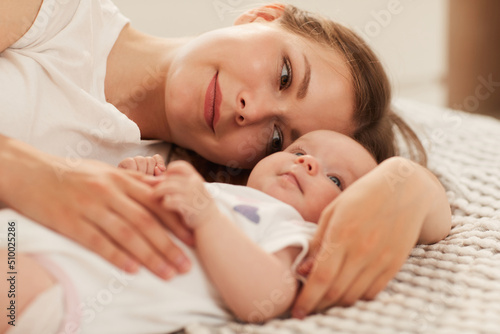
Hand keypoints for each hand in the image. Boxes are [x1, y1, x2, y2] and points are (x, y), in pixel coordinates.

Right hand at [0, 139, 191, 278]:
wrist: (33, 172)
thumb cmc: (76, 174)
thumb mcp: (109, 171)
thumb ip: (136, 182)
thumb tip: (165, 190)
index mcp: (121, 179)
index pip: (156, 201)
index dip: (177, 221)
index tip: (194, 238)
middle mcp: (109, 192)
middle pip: (145, 221)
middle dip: (169, 245)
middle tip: (185, 265)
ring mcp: (90, 206)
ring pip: (126, 234)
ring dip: (149, 256)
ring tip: (167, 272)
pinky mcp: (70, 222)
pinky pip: (96, 241)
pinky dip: (116, 256)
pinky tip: (131, 270)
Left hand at [154, 161, 218, 228]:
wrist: (211, 222)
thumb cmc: (198, 205)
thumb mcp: (192, 189)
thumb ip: (178, 181)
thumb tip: (156, 172)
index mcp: (195, 178)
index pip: (180, 166)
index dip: (170, 170)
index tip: (166, 179)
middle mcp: (194, 184)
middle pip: (170, 178)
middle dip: (158, 184)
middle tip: (153, 190)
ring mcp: (192, 195)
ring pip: (168, 187)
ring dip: (157, 192)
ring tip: (153, 196)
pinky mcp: (188, 208)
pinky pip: (170, 202)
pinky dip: (164, 203)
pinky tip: (164, 206)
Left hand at [292, 157, 429, 316]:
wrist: (405, 188)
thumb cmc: (362, 195)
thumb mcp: (332, 211)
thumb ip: (317, 242)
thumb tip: (303, 270)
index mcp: (342, 234)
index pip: (320, 277)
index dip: (307, 299)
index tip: (296, 311)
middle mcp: (362, 250)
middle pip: (335, 292)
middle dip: (317, 305)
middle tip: (306, 308)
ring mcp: (381, 259)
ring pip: (354, 296)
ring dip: (335, 303)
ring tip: (323, 301)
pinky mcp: (395, 264)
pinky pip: (372, 292)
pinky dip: (356, 297)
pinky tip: (346, 291)